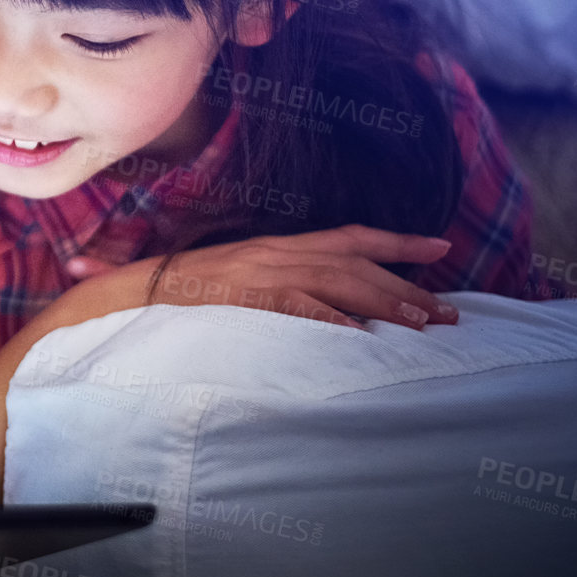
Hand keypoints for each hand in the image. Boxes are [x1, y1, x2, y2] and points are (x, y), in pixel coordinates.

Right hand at [62, 225, 457, 330]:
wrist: (126, 294)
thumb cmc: (181, 295)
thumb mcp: (236, 282)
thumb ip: (277, 288)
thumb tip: (328, 312)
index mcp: (274, 246)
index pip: (347, 237)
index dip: (396, 242)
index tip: (440, 248)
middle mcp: (272, 251)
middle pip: (355, 262)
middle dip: (407, 286)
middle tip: (450, 314)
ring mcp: (257, 271)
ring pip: (336, 281)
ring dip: (384, 303)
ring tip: (423, 326)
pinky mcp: (241, 295)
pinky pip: (294, 305)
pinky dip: (330, 319)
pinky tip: (360, 339)